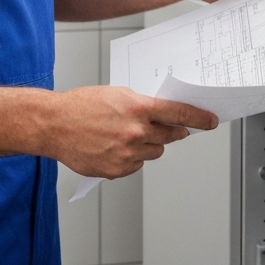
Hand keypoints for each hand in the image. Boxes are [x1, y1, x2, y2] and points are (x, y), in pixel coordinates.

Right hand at [47, 86, 217, 178]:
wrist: (54, 124)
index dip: (199, 117)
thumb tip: (164, 114)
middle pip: (170, 136)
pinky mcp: (117, 170)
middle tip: (159, 127)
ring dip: (148, 145)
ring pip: (155, 152)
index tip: (210, 121)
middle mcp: (136, 132)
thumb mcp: (117, 94)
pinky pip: (137, 165)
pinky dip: (132, 158)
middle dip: (170, 131)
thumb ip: (143, 105)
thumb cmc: (82, 105)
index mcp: (138, 108)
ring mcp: (127, 153)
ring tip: (125, 136)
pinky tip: (114, 147)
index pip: (179, 113)